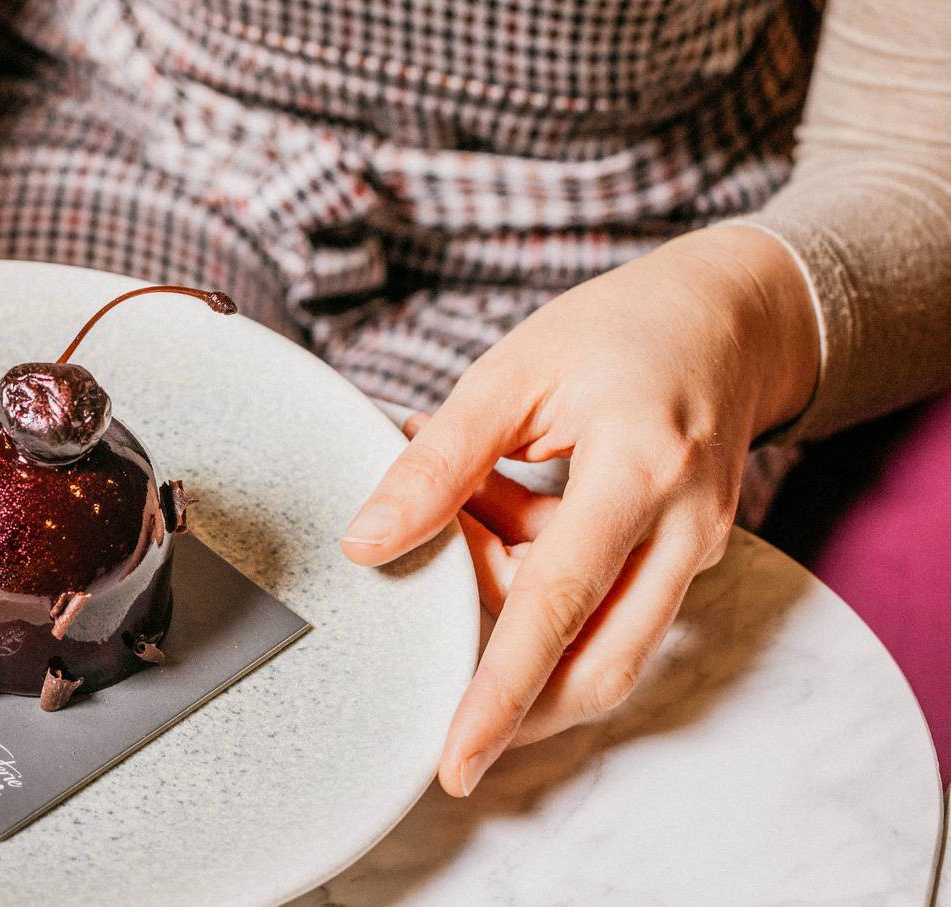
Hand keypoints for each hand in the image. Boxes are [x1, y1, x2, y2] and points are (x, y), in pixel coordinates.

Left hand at [340, 224, 818, 795]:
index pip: (558, 604)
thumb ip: (438, 462)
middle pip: (596, 663)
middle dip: (511, 689)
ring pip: (594, 639)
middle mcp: (682, 528)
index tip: (457, 759)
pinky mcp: (684, 562)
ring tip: (475, 500)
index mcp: (638, 470)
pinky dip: (541, 579)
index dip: (501, 692)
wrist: (728, 317)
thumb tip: (367, 543)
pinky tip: (504, 505)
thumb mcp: (511, 371)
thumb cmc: (618, 332)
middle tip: (432, 628)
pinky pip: (603, 605)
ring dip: (515, 601)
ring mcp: (694, 552)